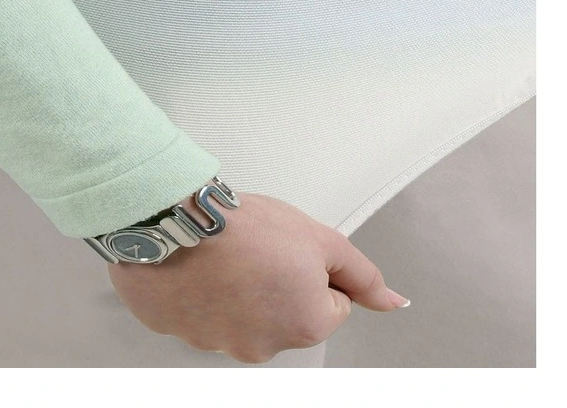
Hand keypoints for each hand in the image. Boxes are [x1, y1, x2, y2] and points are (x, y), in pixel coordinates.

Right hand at [107, 191, 408, 363]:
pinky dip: (206, 292)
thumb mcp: (319, 238)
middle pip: (288, 310)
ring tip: (225, 254)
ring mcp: (222, 344)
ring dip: (241, 287)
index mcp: (306, 325)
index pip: (331, 300)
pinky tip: (202, 267)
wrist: (173, 222)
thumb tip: (394, 301)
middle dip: (278, 282)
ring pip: (246, 312)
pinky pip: (206, 312)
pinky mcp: (185, 332)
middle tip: (257, 250)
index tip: (288, 250)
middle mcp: (266, 345)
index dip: (313, 267)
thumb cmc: (240, 227)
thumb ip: (363, 275)